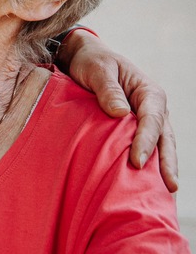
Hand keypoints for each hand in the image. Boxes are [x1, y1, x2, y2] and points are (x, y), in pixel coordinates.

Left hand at [58, 28, 177, 191]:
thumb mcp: (97, 69)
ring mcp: (146, 122)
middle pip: (164, 138)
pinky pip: (145, 149)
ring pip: (159, 148)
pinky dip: (148, 167)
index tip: (137, 161)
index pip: (152, 119)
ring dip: (161, 169)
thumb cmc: (92, 61)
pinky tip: (147, 186)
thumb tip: (121, 112)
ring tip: (164, 195)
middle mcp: (153, 109)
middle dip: (167, 163)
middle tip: (168, 187)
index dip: (146, 141)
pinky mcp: (135, 131)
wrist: (85, 58)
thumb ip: (108, 88)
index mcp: (149, 92)